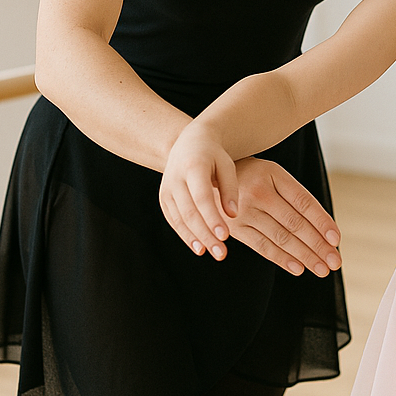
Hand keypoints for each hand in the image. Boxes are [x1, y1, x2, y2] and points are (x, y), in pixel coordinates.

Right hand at [160, 119, 240, 259]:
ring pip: (179, 219)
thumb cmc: (213, 155)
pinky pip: (173, 220)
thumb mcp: (227, 165)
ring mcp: (166, 189)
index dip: (212, 218)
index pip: (202, 197)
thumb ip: (230, 189)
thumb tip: (232, 215)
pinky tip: (199, 247)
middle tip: (221, 253)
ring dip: (196, 239)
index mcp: (193, 166)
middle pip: (189, 212)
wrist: (189, 143)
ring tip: (213, 253)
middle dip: (206, 234)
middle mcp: (175, 178)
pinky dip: (186, 235)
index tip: (225, 236)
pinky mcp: (163, 198)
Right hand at [225, 158, 342, 277]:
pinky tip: (298, 268)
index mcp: (273, 174)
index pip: (304, 201)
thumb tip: (322, 226)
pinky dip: (281, 259)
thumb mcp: (271, 174)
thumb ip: (293, 196)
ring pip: (280, 237)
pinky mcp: (234, 228)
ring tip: (322, 269)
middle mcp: (259, 191)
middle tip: (335, 261)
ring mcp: (244, 210)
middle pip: (295, 223)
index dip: (322, 221)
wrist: (207, 175)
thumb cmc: (250, 176)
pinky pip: (261, 246)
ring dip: (304, 256)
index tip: (336, 239)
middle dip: (318, 245)